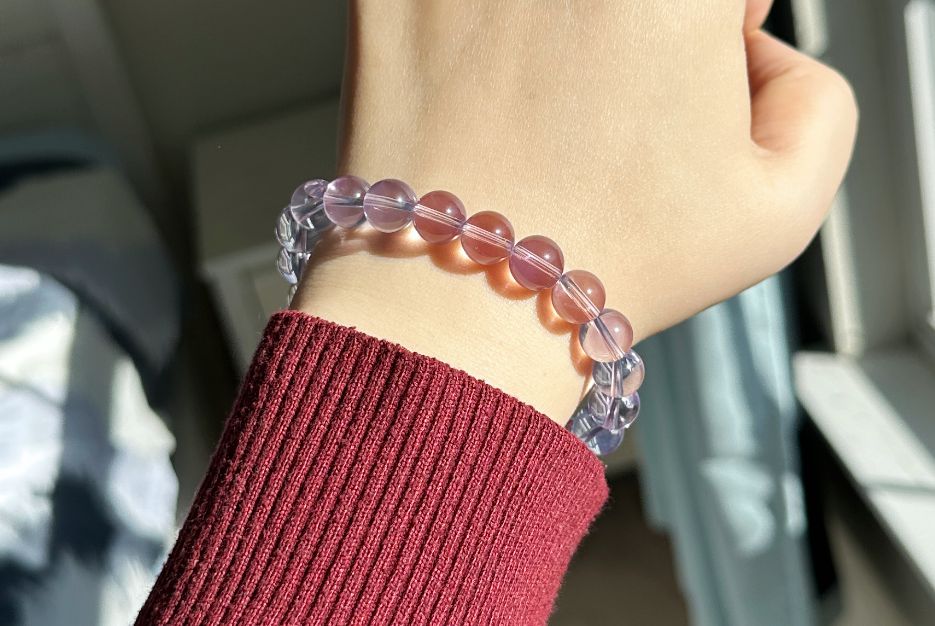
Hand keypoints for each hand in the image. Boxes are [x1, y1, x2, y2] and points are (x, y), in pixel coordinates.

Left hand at [294, 0, 856, 421]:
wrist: (458, 304)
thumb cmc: (616, 266)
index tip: (685, 73)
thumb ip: (816, 95)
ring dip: (556, 31)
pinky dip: (479, 38)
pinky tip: (486, 105)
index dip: (711, 24)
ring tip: (545, 114)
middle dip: (634, 25)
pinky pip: (462, 0)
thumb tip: (751, 42)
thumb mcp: (784, 205)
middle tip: (613, 101)